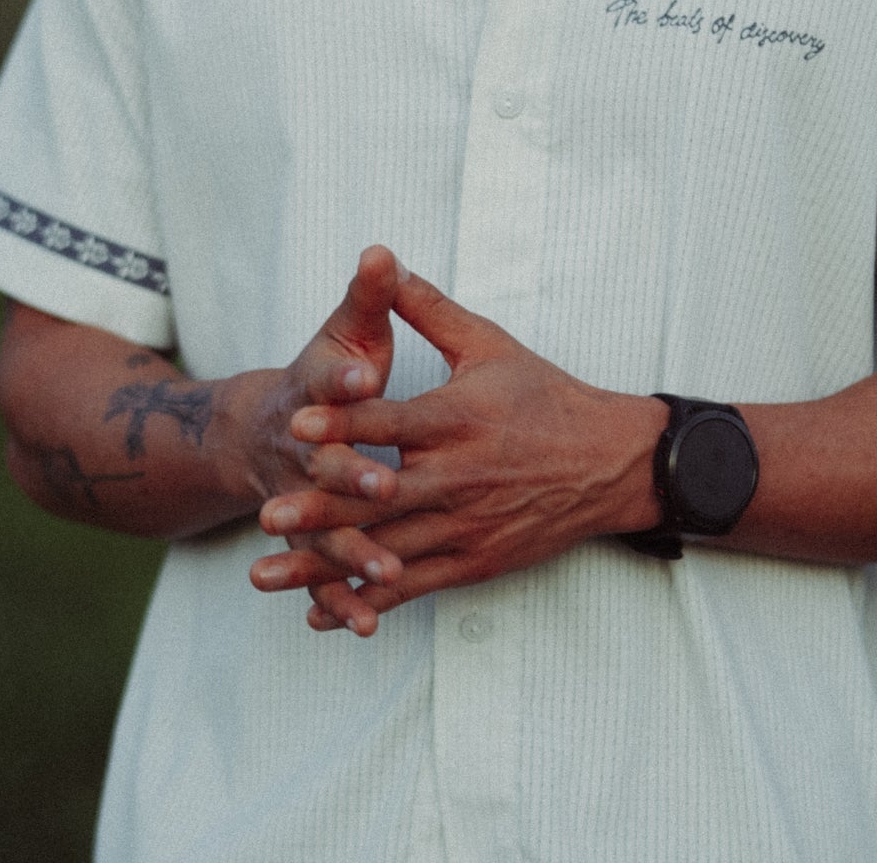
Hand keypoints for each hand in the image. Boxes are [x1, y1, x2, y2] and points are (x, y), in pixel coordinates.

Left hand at [248, 269, 661, 635]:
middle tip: (268, 511)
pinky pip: (412, 588)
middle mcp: (460, 476)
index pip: (393, 422)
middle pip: (380, 496)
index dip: (345, 421)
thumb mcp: (490, 345)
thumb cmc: (547, 397)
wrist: (611, 463)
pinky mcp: (473, 562)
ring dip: (323, 563)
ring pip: (385, 551)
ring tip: (265, 572)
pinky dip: (363, 601)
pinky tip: (320, 613)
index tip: (297, 423)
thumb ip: (430, 309)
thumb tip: (386, 263)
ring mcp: (466, 525)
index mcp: (460, 419)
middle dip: (320, 507)